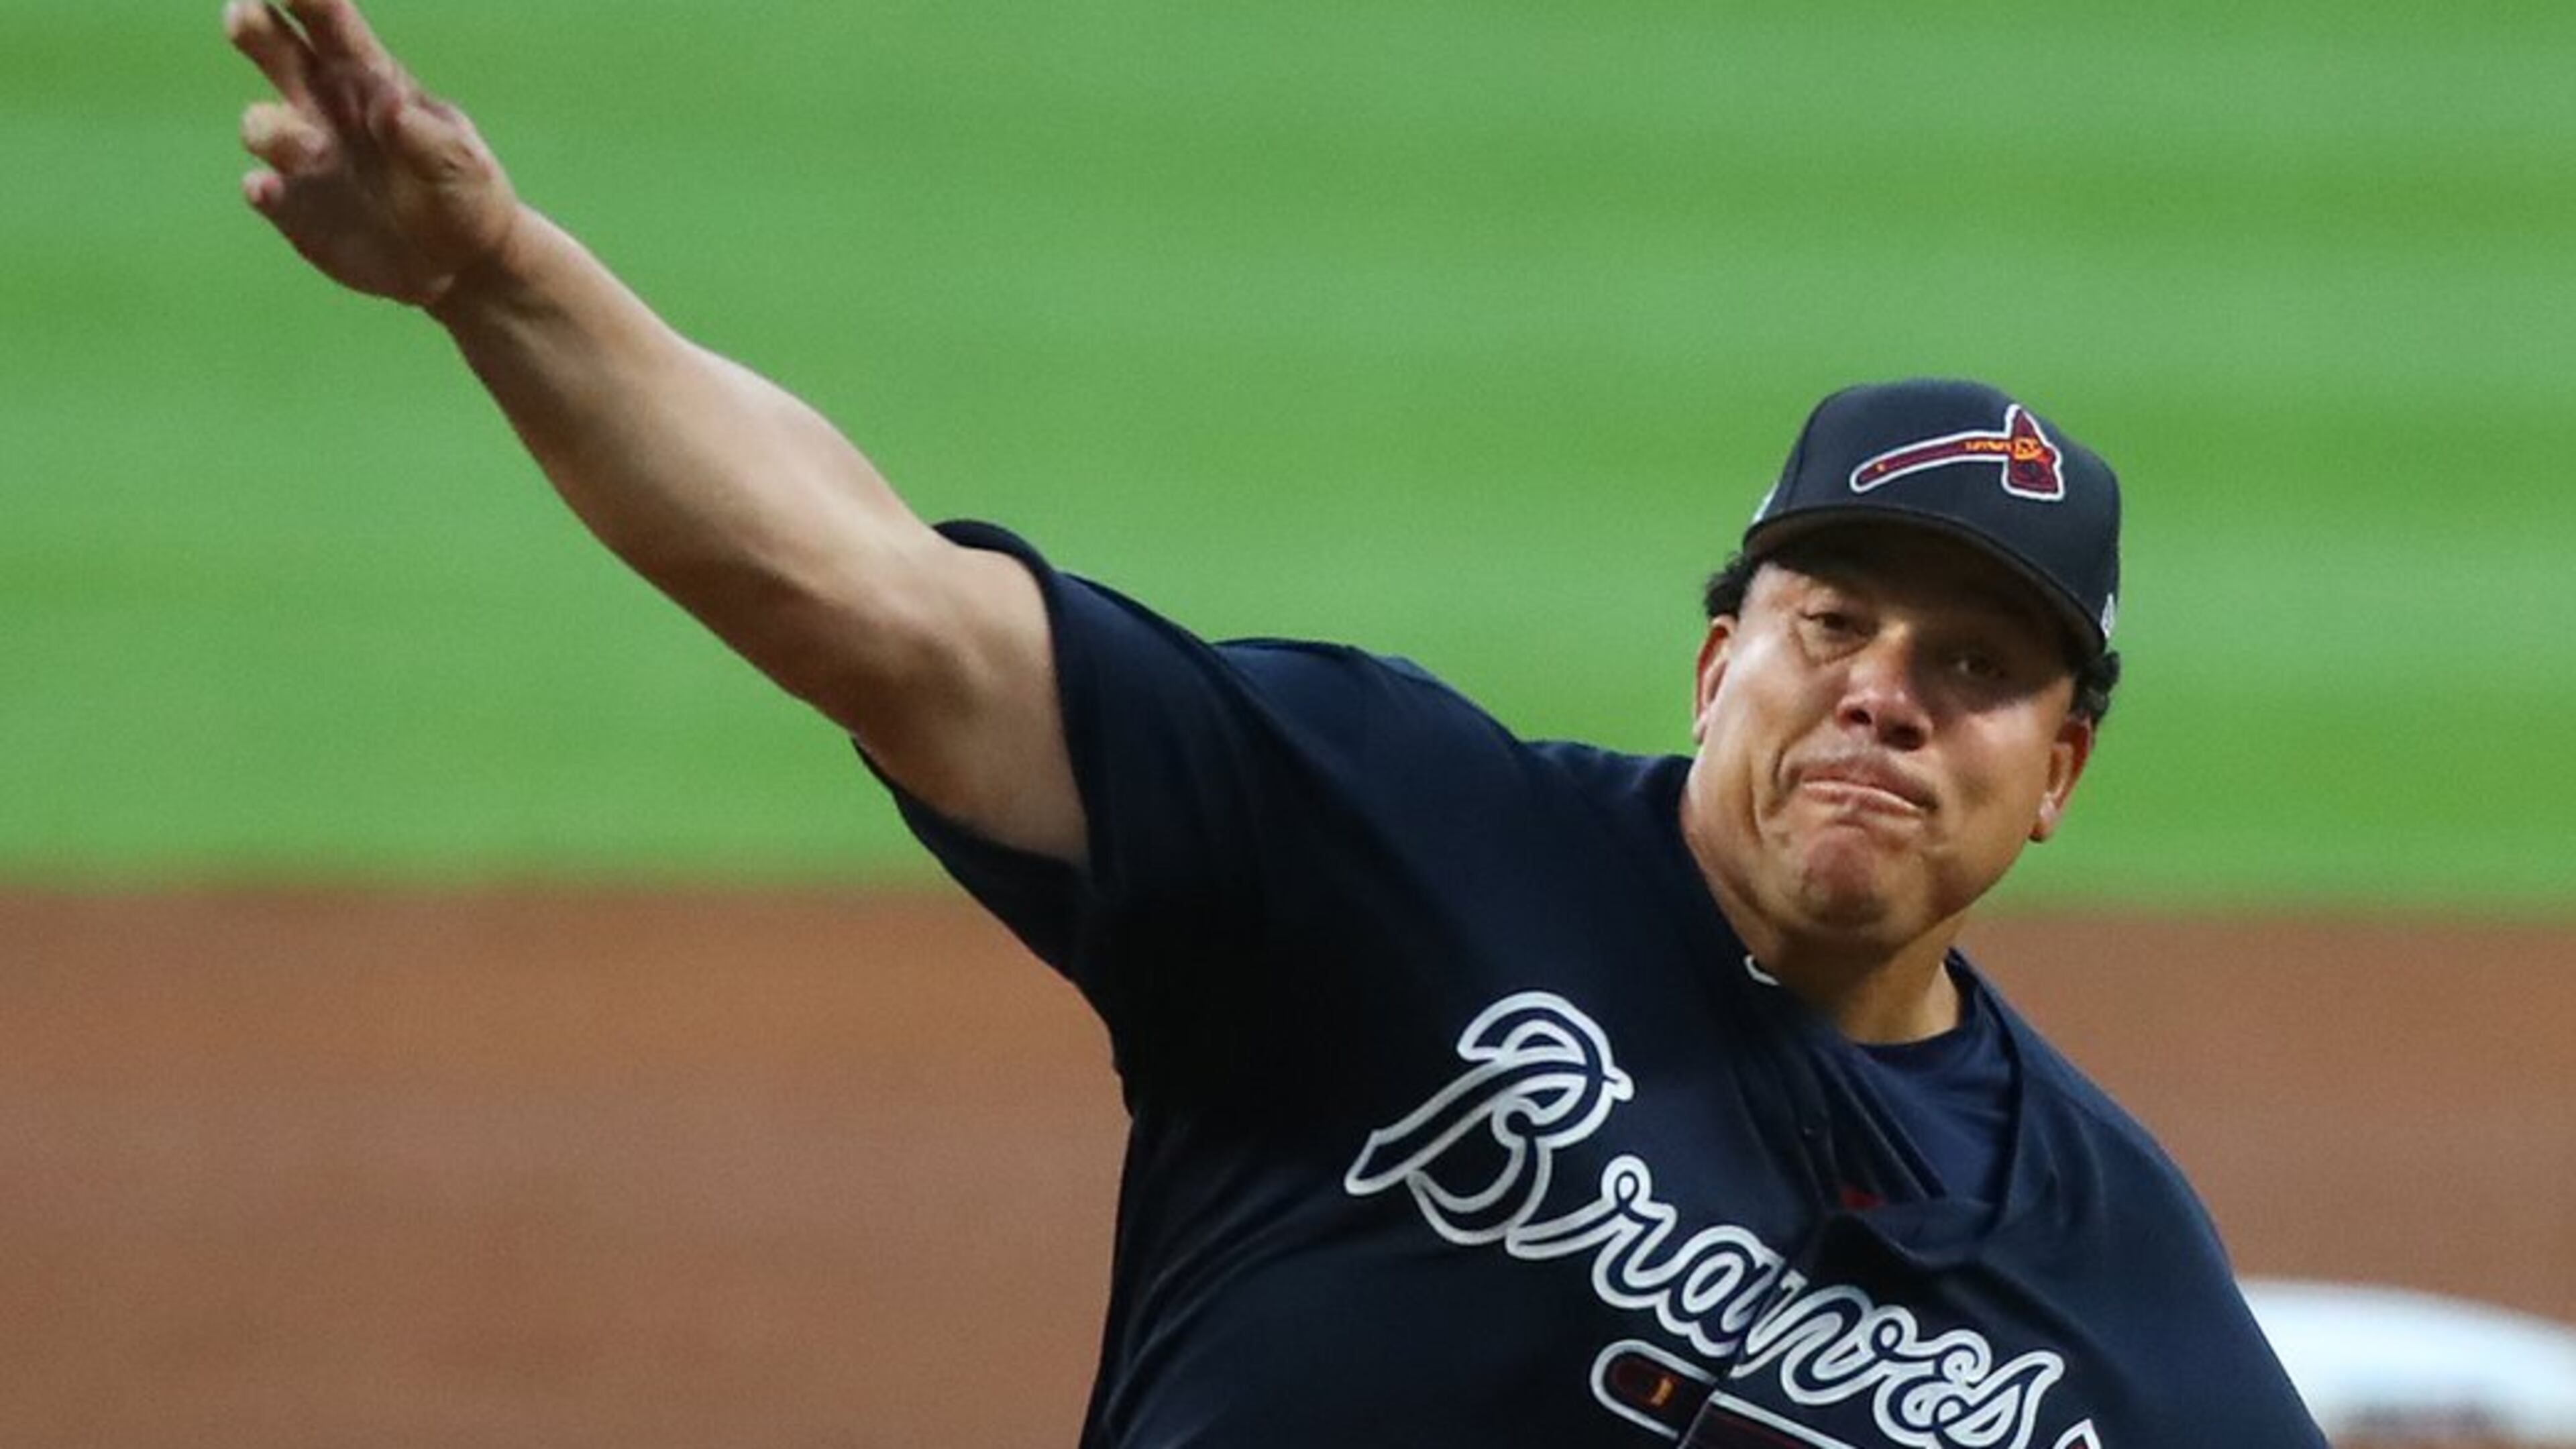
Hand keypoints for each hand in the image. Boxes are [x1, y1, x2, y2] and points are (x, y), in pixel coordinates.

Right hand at [226, 0, 519, 307]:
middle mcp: (325, 107)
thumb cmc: (465, 194)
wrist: (462, 266)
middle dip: (254, 25)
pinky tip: (268, 190)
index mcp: (369, 80)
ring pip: (261, 123)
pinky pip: (263, 189)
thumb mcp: (461, 163)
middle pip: (274, 51)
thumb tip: (389, 106)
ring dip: (273, 129)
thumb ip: (426, 136)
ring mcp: (305, 156)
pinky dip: (262, 188)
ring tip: (314, 149)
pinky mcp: (295, 207)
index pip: (330, 24)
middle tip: (247, 13)